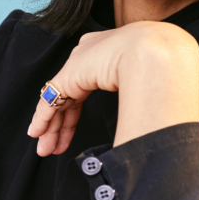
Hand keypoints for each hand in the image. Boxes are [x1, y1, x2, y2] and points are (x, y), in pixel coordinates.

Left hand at [28, 22, 198, 155]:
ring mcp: (78, 65)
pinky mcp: (69, 76)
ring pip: (57, 100)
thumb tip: (147, 115)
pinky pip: (50, 101)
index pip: (84, 86)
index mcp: (107, 52)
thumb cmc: (160, 63)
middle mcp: (88, 55)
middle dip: (61, 124)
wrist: (153, 51)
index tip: (71, 131)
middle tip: (54, 145)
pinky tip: (38, 133)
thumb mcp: (145, 78)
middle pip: (69, 95)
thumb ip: (136, 91)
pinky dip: (43, 118)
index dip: (75, 111)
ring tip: (45, 148)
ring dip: (51, 127)